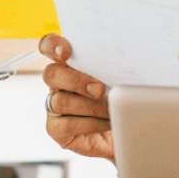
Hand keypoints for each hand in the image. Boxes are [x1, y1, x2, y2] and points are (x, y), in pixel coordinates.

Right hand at [39, 33, 113, 161]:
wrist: (129, 131)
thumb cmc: (122, 99)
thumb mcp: (120, 78)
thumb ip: (113, 67)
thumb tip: (122, 62)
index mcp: (70, 63)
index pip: (49, 46)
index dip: (52, 46)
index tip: (66, 52)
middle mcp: (58, 83)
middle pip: (51, 74)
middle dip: (76, 80)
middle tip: (99, 89)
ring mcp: (54, 106)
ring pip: (60, 101)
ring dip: (91, 106)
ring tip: (112, 109)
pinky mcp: (56, 129)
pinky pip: (66, 124)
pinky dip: (91, 123)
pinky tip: (107, 123)